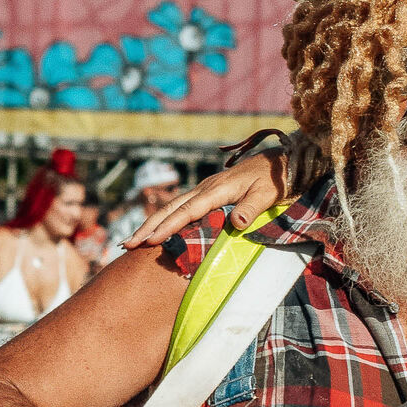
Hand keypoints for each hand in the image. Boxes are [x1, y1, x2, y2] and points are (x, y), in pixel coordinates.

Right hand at [123, 149, 287, 247]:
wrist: (279, 161)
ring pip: (172, 207)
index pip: (187, 212)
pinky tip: (156, 230)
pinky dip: (165, 220)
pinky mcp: (208, 193)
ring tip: (132, 241)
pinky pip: (180, 207)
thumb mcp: (267, 194)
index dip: (168, 227)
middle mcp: (205, 189)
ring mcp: (205, 190)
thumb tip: (236, 223)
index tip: (150, 240)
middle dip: (147, 227)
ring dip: (151, 224)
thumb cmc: (274, 179)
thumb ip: (252, 208)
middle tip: (126, 244)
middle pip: (171, 209)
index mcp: (217, 190)